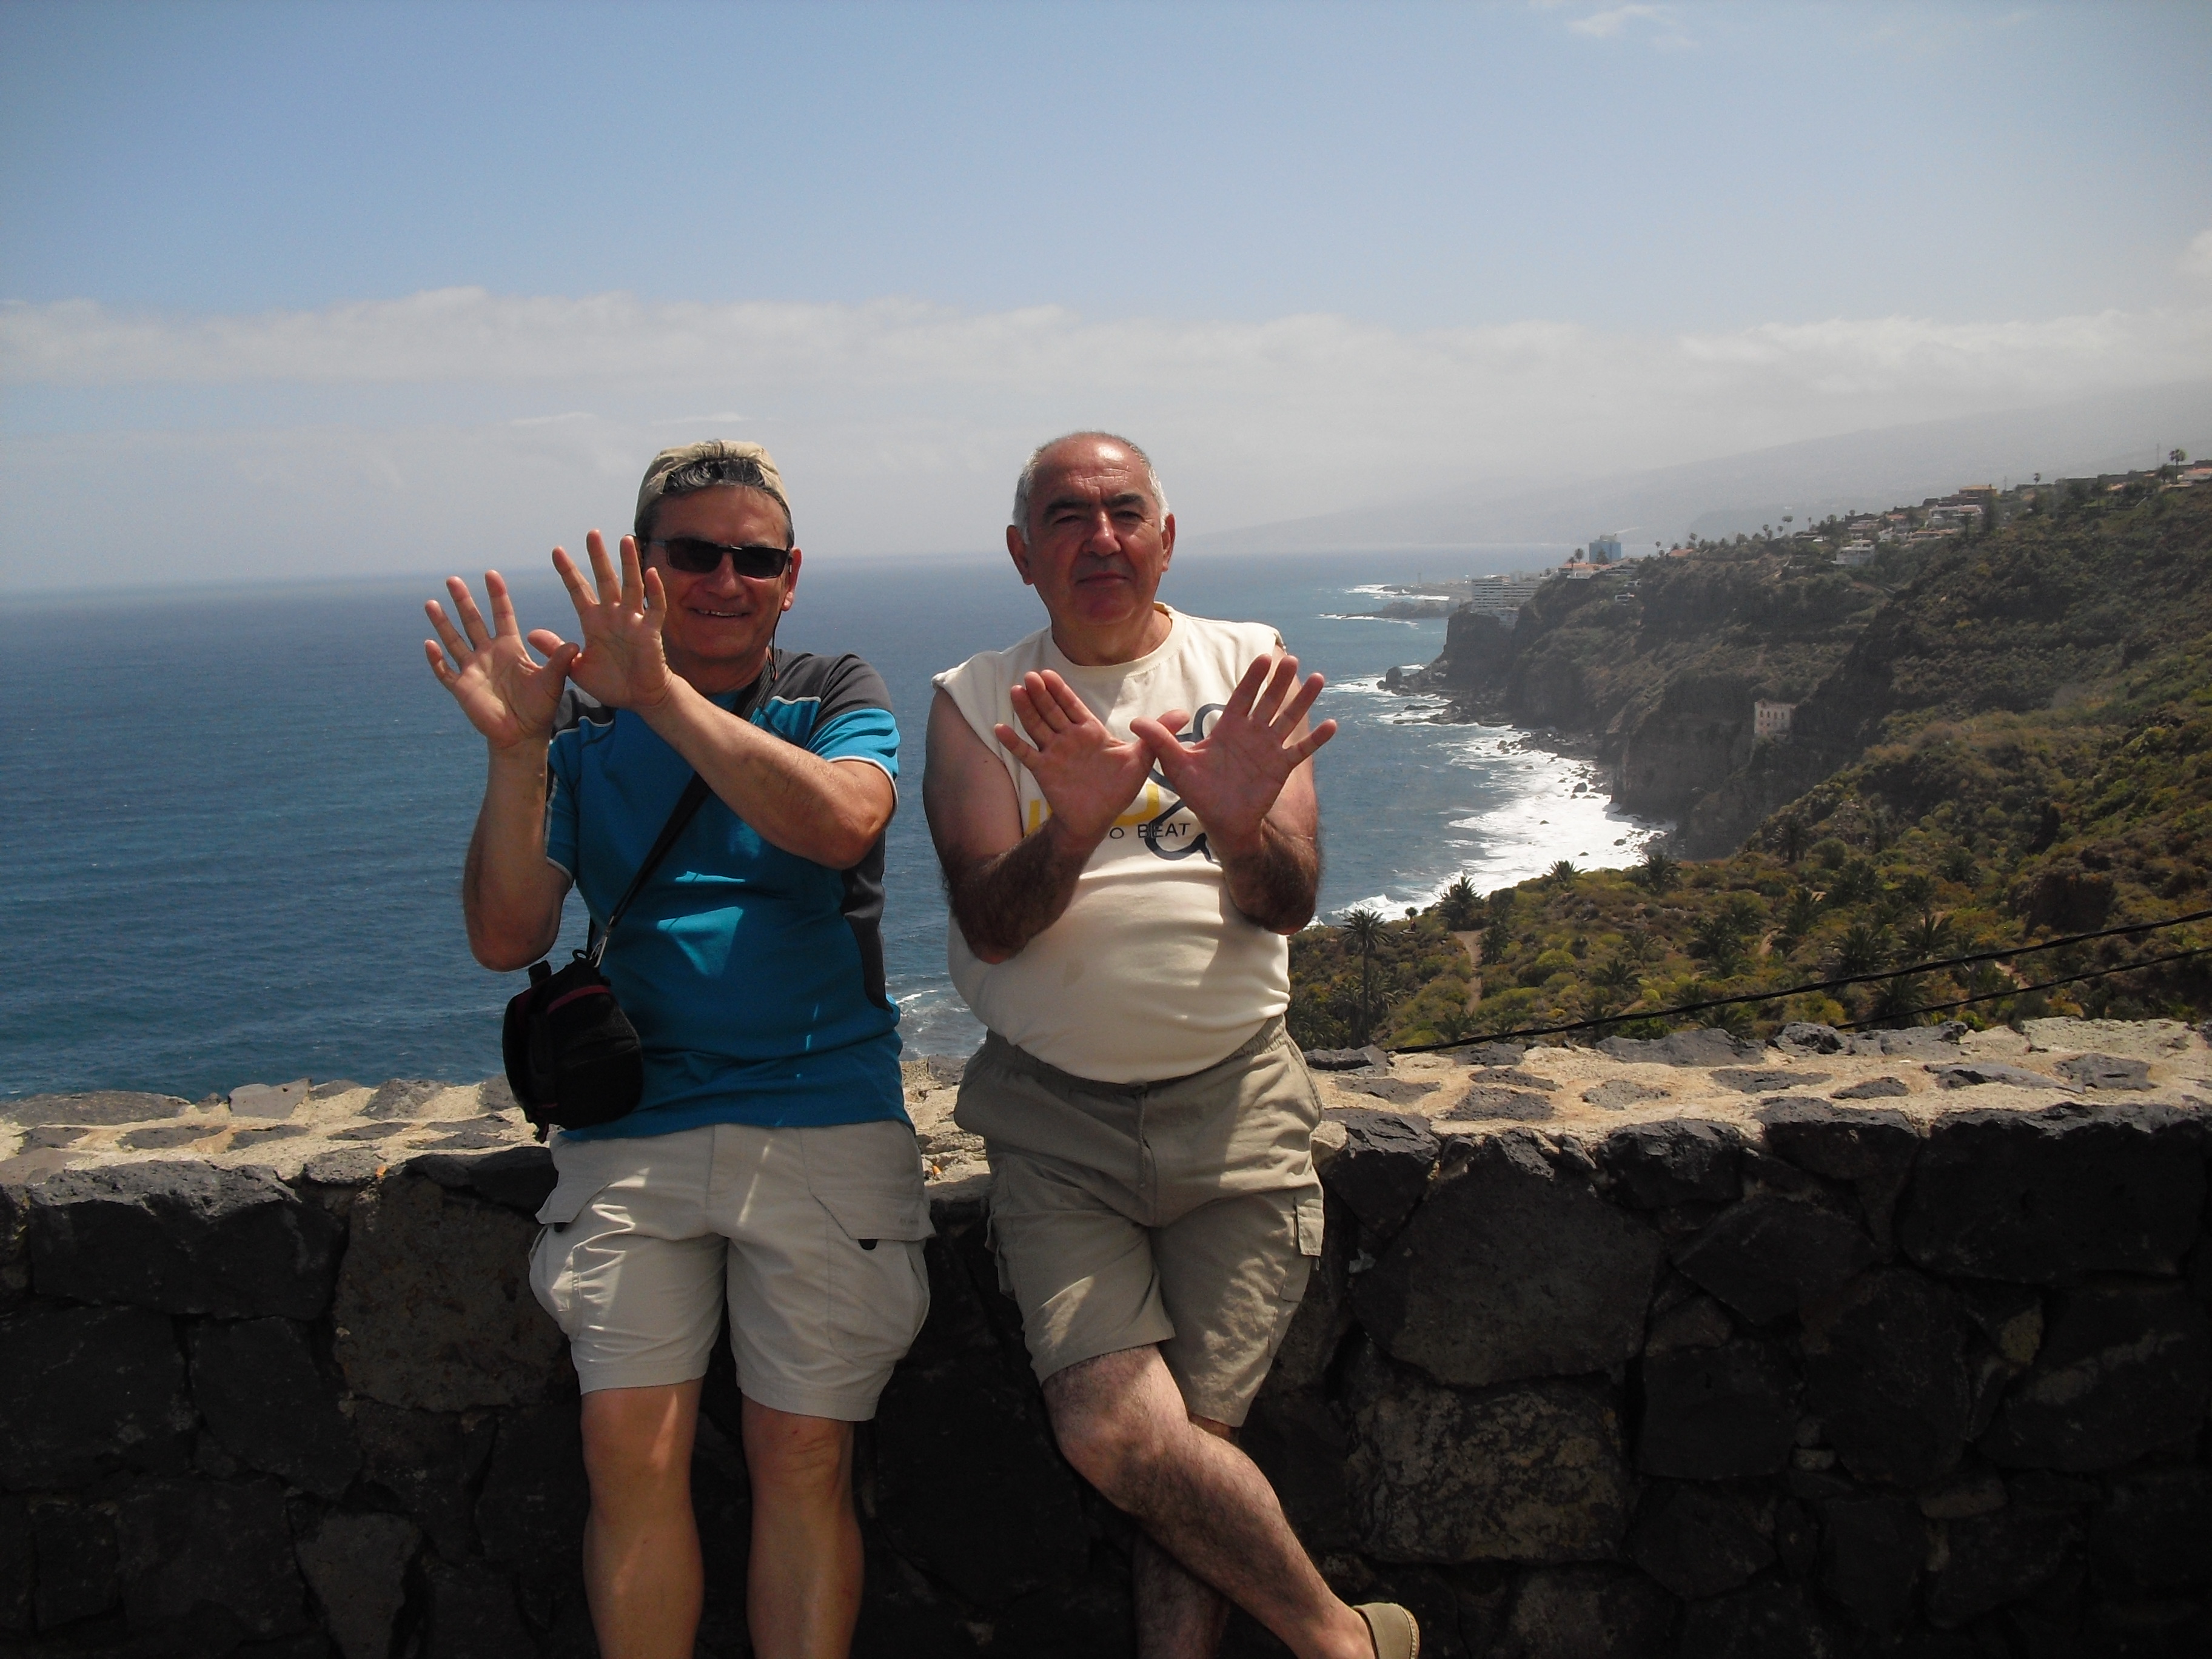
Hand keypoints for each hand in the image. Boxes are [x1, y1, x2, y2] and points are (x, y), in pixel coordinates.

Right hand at [424, 570, 578, 750]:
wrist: (524, 734)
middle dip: (463, 601)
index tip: (491, 574)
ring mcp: (473, 670)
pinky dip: (436, 660)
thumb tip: (575, 644)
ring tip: (430, 603)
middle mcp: (488, 654)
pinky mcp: (462, 688)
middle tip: (453, 579)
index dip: (497, 596)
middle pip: (473, 621)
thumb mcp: (553, 681)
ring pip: (454, 641)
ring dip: (442, 623)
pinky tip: (429, 644)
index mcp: (510, 648)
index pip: (502, 615)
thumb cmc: (540, 707)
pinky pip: (445, 672)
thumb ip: (560, 661)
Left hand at [545, 530, 675, 711]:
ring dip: (629, 563)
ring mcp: (633, 621)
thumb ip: (556, 649)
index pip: (578, 590)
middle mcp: (613, 615)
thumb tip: (530, 634)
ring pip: (631, 586)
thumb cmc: (611, 683)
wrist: (640, 699)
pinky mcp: (650, 632)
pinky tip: (651, 574)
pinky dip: (654, 592)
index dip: (568, 571)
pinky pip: (654, 608)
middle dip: (598, 557)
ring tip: (625, 540)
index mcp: (594, 621)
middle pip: (605, 580)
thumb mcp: (576, 667)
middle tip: (591, 533)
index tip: (556, 550)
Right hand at [994, 670, 1155, 846]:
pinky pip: (1026, 754)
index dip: (1060, 690)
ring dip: (1026, 710)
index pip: (1073, 706)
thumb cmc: (1117, 788)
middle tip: (1030, 676)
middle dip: (1041, 695)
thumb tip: (1184, 713)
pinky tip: (1000, 728)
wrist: (1097, 819)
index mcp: (1090, 732)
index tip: (1047, 673)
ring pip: (1037, 727)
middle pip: (1052, 712)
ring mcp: (1054, 753)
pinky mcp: (1044, 771)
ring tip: (1015, 691)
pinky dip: (1013, 742)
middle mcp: (1069, 739)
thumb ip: (1157, 734)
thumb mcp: (1142, 759)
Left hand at [1131, 653, 1336, 856]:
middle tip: (1292, 660)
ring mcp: (1268, 749)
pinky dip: (1316, 740)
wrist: (1221, 821)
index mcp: (1229, 728)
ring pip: (1288, 719)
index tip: (1263, 657)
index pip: (1242, 696)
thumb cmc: (1199, 792)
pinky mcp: (1280, 768)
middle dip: (1280, 682)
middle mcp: (1251, 734)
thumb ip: (1161, 741)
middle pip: (1268, 701)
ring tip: (1318, 678)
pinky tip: (1332, 724)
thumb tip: (1134, 722)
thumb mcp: (1177, 765)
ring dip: (1303, 701)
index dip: (1253, 678)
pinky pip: (1301, 751)